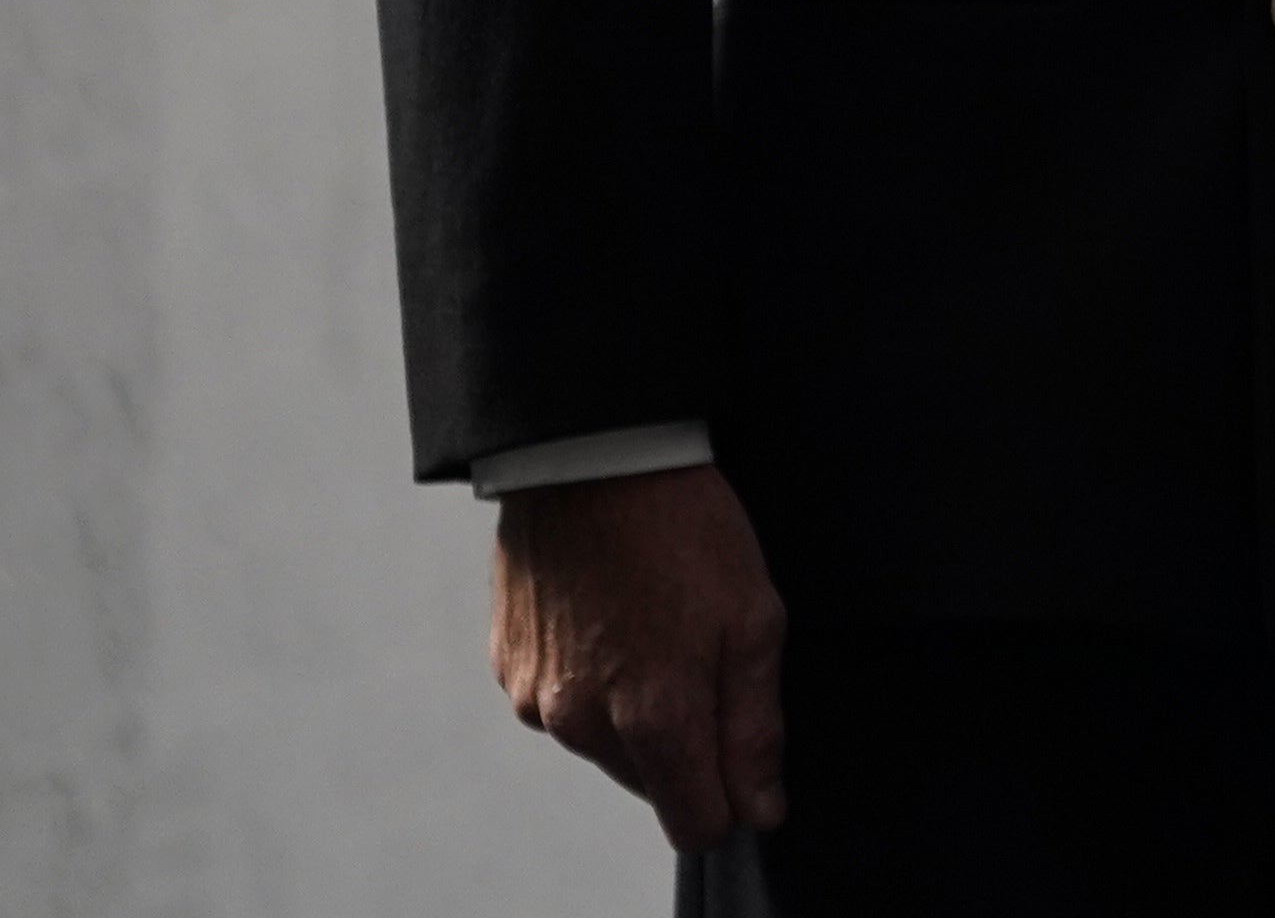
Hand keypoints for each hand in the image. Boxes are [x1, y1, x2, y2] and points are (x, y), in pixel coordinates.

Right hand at [489, 464, 787, 851]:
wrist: (591, 459)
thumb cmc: (687, 530)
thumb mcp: (754, 619)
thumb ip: (754, 728)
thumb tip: (760, 809)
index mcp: (652, 717)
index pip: (693, 822)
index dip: (730, 801)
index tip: (747, 763)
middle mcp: (582, 724)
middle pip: (652, 782)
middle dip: (687, 742)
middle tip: (705, 654)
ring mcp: (535, 700)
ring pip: (605, 743)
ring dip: (636, 709)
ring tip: (656, 624)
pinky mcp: (506, 669)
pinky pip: (562, 704)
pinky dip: (592, 679)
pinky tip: (612, 615)